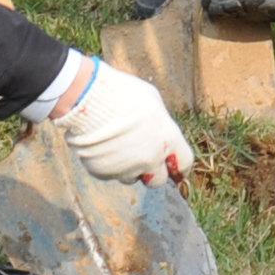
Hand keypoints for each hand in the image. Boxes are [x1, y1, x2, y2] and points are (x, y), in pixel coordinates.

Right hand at [35, 53, 188, 184]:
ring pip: (132, 178)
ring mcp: (127, 168)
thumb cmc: (123, 94)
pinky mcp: (105, 172)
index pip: (184, 163)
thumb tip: (158, 132)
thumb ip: (160, 123)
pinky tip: (104, 147)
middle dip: (153, 172)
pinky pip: (111, 174)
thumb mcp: (153, 101)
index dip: (180, 167)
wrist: (89, 99)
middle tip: (144, 159)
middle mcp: (151, 159)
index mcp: (167, 139)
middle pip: (158, 180)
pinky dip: (109, 165)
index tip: (176, 170)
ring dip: (129, 168)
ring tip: (118, 146)